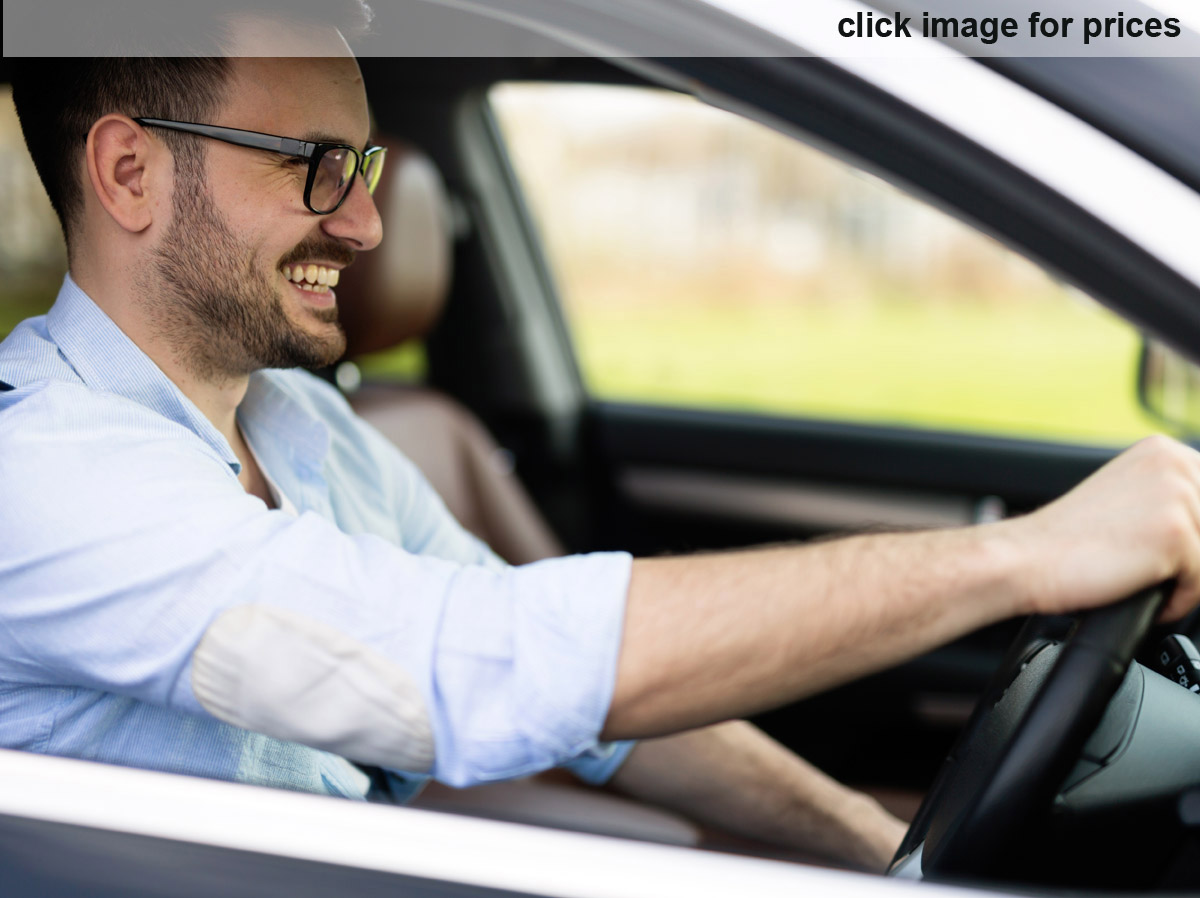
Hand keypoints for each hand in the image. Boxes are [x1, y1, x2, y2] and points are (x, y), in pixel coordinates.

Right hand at [1008, 435, 1199, 620]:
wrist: (1027, 558)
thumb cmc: (1067, 539)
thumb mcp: (1128, 497)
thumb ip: (1170, 498)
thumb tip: (1197, 526)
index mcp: (1164, 451)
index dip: (1191, 536)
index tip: (1159, 550)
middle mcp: (1175, 464)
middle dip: (1188, 558)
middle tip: (1145, 566)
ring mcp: (1177, 496)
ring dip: (1181, 579)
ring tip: (1138, 577)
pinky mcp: (1176, 534)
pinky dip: (1175, 601)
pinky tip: (1138, 589)